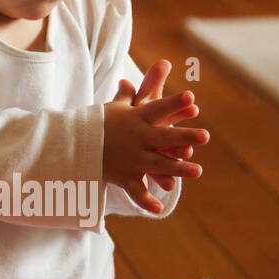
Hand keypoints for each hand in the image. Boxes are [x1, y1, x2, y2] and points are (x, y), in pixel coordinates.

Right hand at [104, 61, 209, 213]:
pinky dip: (146, 200)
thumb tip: (148, 70)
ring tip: (197, 170)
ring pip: (158, 163)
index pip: (158, 108)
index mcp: (137, 119)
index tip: (191, 97)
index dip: (174, 103)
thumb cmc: (99, 125)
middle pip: (164, 136)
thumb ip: (134, 92)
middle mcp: (137, 138)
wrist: (73, 145)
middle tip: (205, 135)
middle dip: (184, 136)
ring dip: (178, 168)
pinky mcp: (125, 176)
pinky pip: (137, 190)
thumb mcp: (116, 107)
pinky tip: (159, 208)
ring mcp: (132, 158)